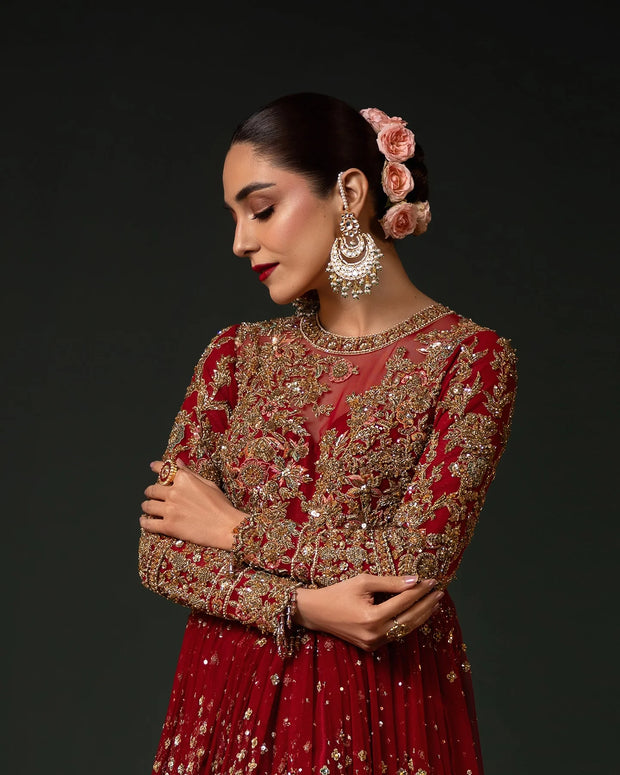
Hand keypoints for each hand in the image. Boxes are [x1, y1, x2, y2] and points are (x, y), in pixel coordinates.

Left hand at [139, 459, 244, 549]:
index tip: (152, 466)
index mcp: (184, 479)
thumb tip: (178, 461)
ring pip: (147, 506)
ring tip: (147, 509)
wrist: (227, 526)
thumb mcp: (208, 484)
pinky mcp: (168, 526)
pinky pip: (148, 524)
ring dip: (146, 506)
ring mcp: (170, 510)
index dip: (156, 467)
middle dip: (150, 492)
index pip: (164, 469)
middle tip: (152, 495)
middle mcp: (174, 492)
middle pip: (152, 490)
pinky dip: (144, 522)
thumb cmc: (222, 505)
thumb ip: (190, 473)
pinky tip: (145, 521)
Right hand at [294, 573, 443, 650]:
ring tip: (433, 603)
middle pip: (409, 619)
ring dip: (421, 616)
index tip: (431, 581)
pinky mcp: (372, 647)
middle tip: (438, 592)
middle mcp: (375, 634)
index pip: (404, 602)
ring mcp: (374, 643)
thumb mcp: (363, 581)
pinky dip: (408, 623)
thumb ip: (390, 582)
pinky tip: (417, 613)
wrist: (316, 612)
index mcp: (372, 617)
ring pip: (405, 629)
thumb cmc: (338, 593)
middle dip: (426, 605)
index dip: (419, 591)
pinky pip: (395, 634)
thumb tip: (414, 581)